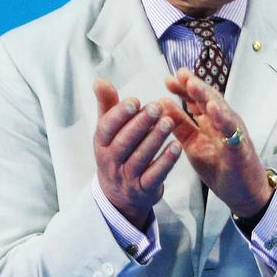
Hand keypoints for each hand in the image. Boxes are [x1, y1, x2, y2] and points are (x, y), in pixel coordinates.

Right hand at [93, 80, 182, 229]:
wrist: (118, 196)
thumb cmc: (116, 153)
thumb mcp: (108, 131)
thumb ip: (107, 105)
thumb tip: (99, 80)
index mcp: (101, 144)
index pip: (106, 128)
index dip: (120, 114)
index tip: (135, 100)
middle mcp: (110, 162)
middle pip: (124, 143)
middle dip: (141, 124)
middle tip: (157, 107)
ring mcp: (127, 178)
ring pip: (140, 158)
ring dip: (155, 139)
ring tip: (169, 121)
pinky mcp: (144, 190)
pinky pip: (155, 175)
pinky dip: (166, 161)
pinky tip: (177, 146)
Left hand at [163, 68, 272, 217]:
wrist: (245, 193)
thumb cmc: (221, 168)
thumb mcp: (194, 144)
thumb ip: (180, 125)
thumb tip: (161, 103)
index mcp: (210, 122)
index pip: (196, 100)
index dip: (183, 89)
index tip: (168, 80)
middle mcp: (223, 123)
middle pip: (208, 99)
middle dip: (194, 86)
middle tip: (180, 73)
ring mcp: (233, 133)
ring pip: (221, 109)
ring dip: (207, 96)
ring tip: (192, 84)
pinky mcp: (240, 147)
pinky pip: (231, 131)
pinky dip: (222, 119)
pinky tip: (212, 109)